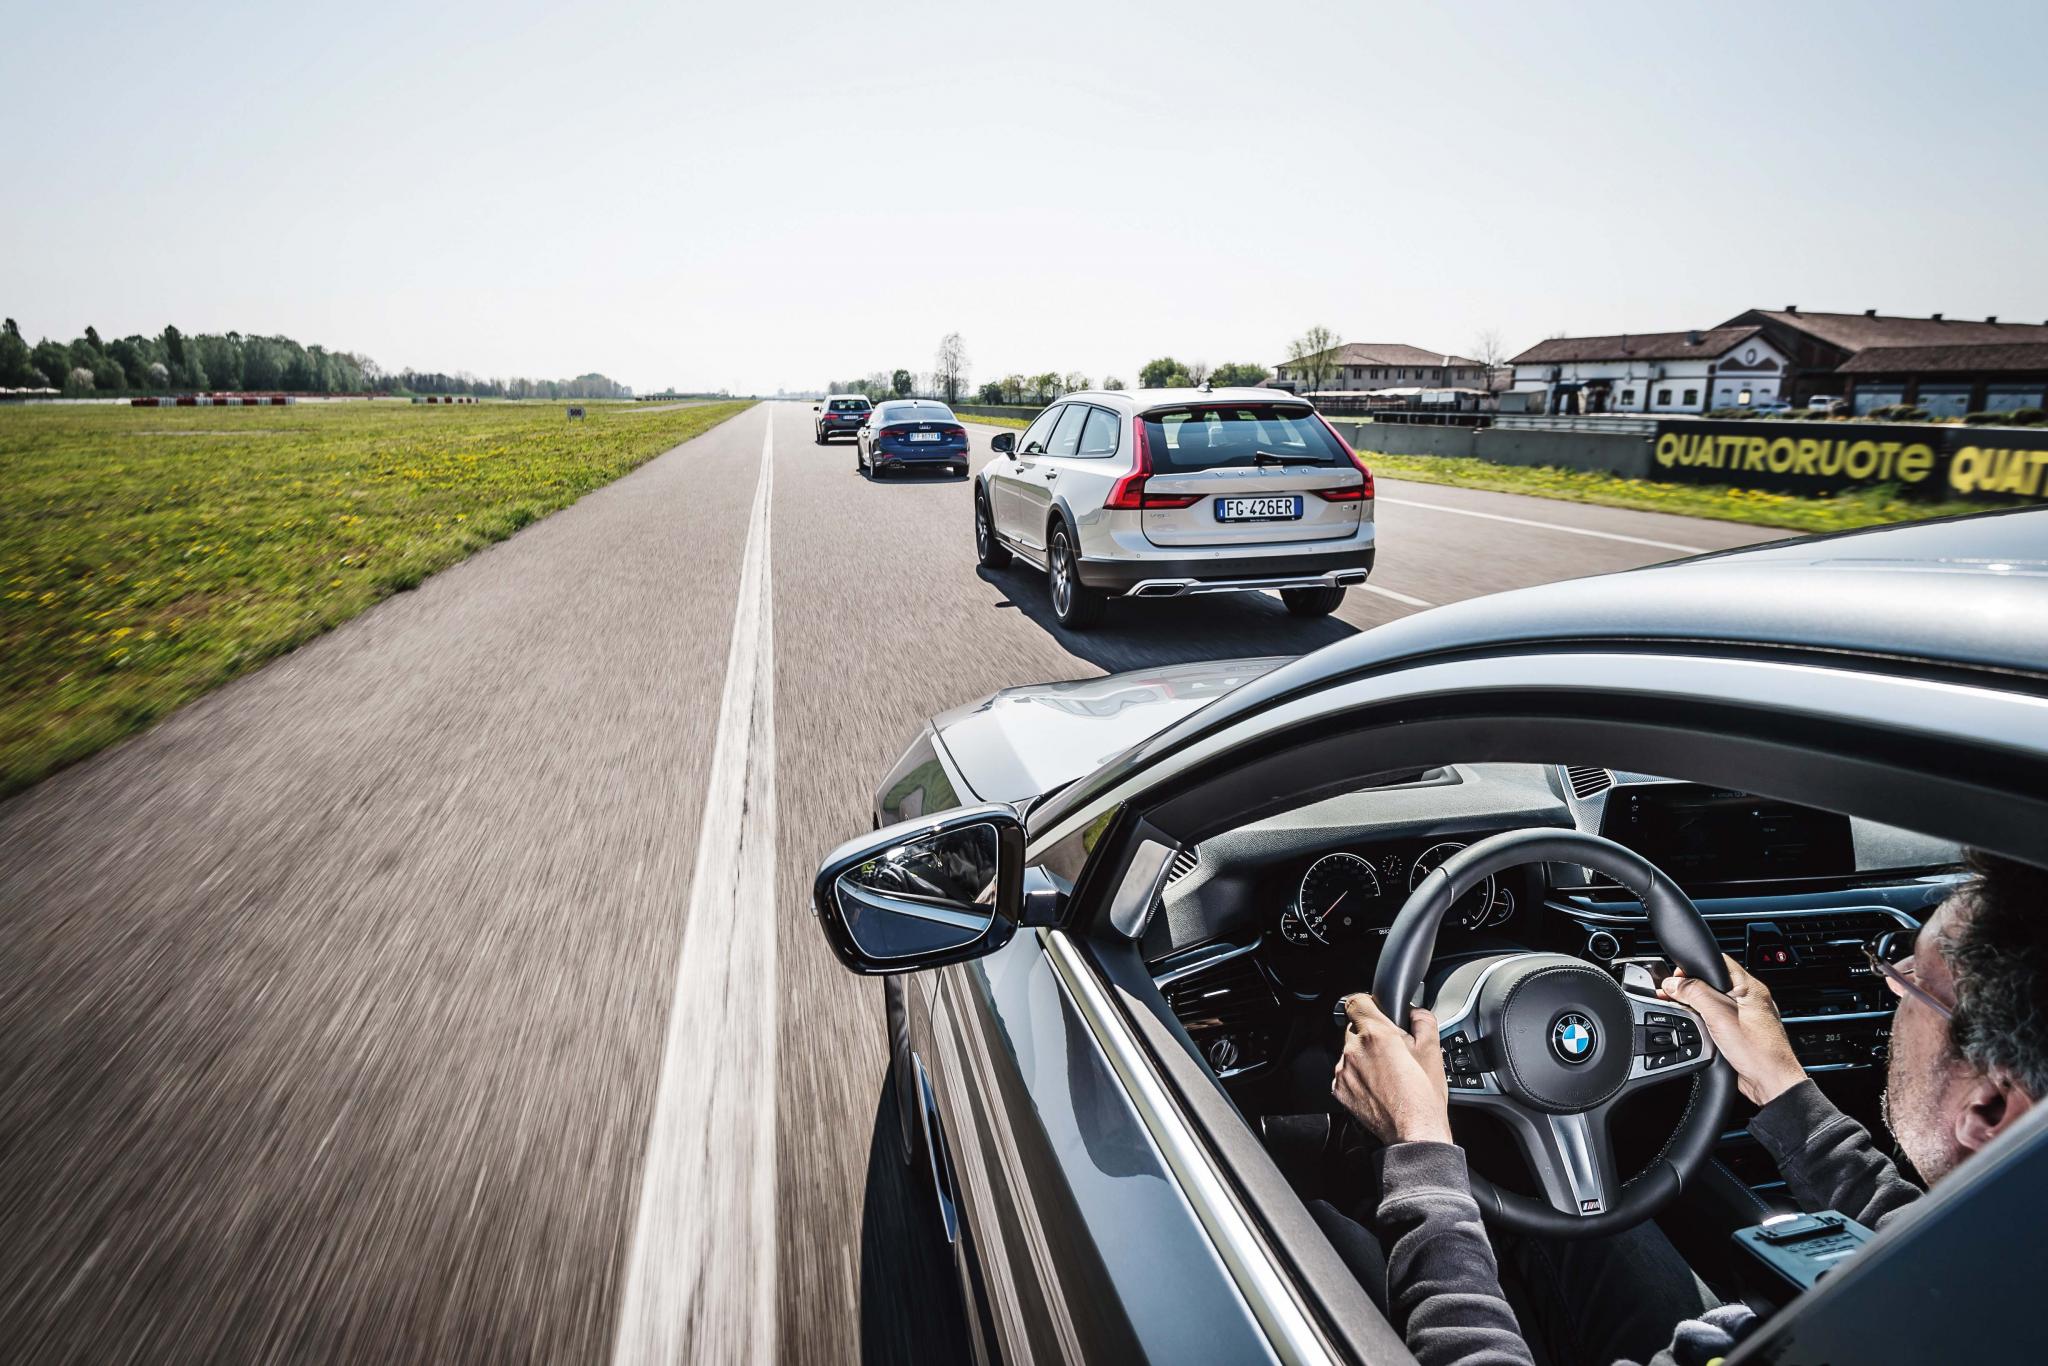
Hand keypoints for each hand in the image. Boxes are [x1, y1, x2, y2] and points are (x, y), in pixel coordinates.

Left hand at [1332, 994, 1451, 1144]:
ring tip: (1387, 1073)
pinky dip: (1357, 1076)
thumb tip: (1415, 1012)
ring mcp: (1343, 1071)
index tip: (1375, 1011)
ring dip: (1363, 1056)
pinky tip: (1377, 1087)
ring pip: (1350, 1051)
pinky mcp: (1339, 1089)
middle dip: (1371, 1034)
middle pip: (1354, 1028)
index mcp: (1376, 1034)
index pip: (1355, 1002)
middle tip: (1391, 1050)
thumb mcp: (1433, 1050)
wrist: (1413, 1132)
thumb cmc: (1423, 1096)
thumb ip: (1423, 1020)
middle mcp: (1354, 1050)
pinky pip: (1345, 1072)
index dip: (1367, 1004)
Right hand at [1660, 954, 1807, 1106]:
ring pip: (1713, 1001)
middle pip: (1711, 982)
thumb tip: (1674, 983)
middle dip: (1690, 988)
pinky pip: (1717, 1018)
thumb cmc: (1758, 1051)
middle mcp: (1749, 999)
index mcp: (1749, 987)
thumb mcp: (1719, 1015)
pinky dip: (1704, 1020)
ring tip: (1685, 1013)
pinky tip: (1698, 1028)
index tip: (1675, 981)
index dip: (1691, 968)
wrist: (1770, 1082)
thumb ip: (1695, 993)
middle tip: (1674, 997)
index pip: (1716, 963)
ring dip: (1696, 1006)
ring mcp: (1745, 1016)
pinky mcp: (1740, 1031)